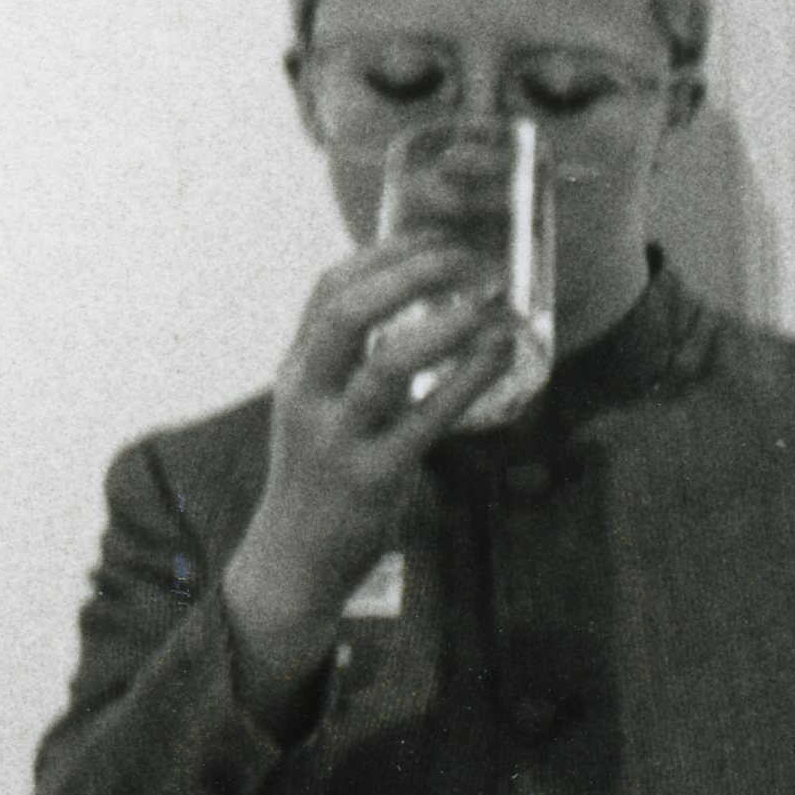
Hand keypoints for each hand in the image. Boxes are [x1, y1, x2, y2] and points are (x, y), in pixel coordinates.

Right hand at [219, 231, 519, 721]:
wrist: (293, 560)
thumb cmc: (322, 472)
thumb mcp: (322, 406)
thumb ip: (354, 359)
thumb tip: (418, 301)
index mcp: (297, 370)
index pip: (329, 288)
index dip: (385, 252)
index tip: (438, 233)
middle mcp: (309, 395)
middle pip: (348, 312)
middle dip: (411, 274)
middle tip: (468, 261)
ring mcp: (339, 436)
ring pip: (387, 365)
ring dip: (446, 325)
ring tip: (490, 302)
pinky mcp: (376, 476)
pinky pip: (428, 418)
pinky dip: (469, 379)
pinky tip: (500, 353)